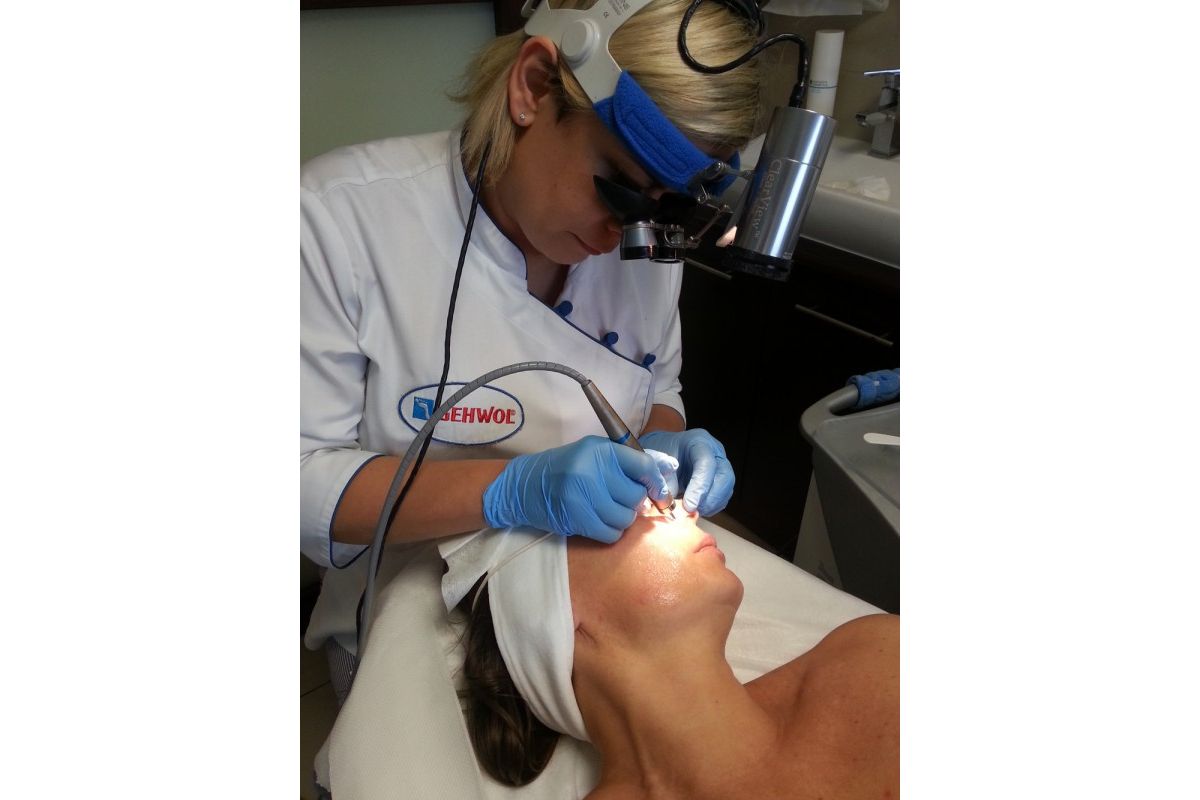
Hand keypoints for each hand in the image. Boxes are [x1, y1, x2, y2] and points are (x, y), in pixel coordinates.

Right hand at [483, 436, 672, 543]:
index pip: (643, 465)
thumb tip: (665, 474)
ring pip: (626, 518)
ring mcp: (583, 494)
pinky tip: (600, 523)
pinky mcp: (576, 517)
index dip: (656, 482)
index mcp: (600, 450)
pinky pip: (611, 533)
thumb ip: (625, 462)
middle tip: (621, 501)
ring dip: (622, 519)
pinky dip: (611, 532)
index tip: (659, 494)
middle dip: (634, 503)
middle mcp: (592, 469)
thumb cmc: (564, 469)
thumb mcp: (592, 455)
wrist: (524, 485)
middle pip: (636, 495)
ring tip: (608, 512)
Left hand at [638, 429, 734, 515]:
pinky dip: (712, 507)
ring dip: (711, 505)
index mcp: (699, 442)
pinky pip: (723, 497)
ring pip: (727, 488)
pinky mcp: (721, 480)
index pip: (706, 463)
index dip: (700, 487)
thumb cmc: (661, 455)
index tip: (689, 506)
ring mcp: (721, 466)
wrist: (665, 453)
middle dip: (710, 498)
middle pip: (725, 477)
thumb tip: (672, 504)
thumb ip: (666, 481)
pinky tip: (697, 509)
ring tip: (693, 512)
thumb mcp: (659, 463)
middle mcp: (715, 452)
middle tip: (693, 511)